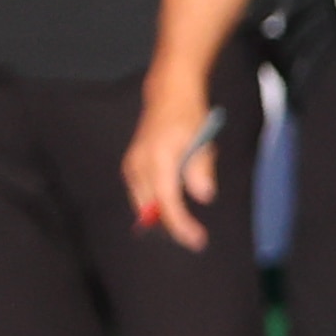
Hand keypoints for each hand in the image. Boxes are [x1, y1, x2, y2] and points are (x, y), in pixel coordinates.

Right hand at [121, 85, 219, 251]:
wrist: (168, 96)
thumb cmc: (189, 117)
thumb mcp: (203, 141)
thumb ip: (202, 169)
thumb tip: (204, 195)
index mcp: (158, 159)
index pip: (167, 202)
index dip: (181, 224)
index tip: (197, 240)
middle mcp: (139, 165)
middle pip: (152, 210)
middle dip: (173, 226)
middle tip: (196, 237)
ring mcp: (132, 167)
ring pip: (144, 206)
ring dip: (164, 217)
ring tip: (188, 219)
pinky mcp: (131, 168)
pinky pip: (142, 196)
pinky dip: (156, 205)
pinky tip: (172, 205)